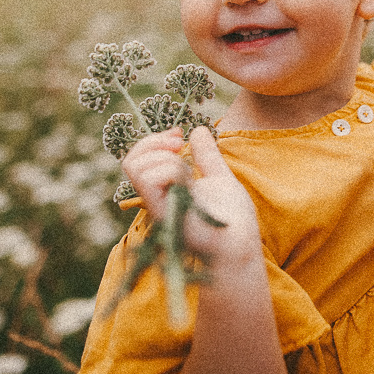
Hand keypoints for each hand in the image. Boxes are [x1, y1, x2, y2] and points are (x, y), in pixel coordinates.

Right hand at [123, 127, 262, 267]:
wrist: (242, 244)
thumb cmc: (234, 219)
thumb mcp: (220, 177)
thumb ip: (207, 156)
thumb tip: (197, 130)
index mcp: (166, 189)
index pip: (139, 159)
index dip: (154, 140)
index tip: (179, 134)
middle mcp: (157, 198)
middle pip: (131, 161)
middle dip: (153, 142)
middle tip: (179, 144)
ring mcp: (158, 207)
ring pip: (137, 169)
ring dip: (166, 159)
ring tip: (189, 172)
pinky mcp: (163, 214)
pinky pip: (150, 182)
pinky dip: (169, 170)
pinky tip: (189, 182)